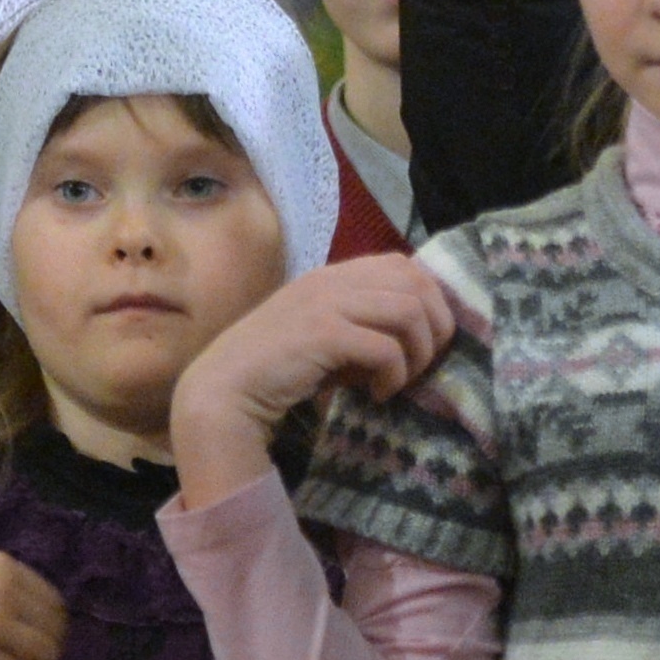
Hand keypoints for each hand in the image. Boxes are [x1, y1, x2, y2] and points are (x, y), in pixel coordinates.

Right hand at [170, 257, 458, 506]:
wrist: (224, 390)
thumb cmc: (277, 370)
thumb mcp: (326, 337)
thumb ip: (363, 325)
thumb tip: (416, 338)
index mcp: (334, 276)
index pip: (403, 265)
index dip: (429, 300)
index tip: (425, 341)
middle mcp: (332, 280)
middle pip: (415, 283)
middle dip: (434, 326)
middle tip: (422, 364)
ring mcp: (326, 303)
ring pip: (408, 311)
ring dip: (417, 353)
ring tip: (400, 381)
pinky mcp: (323, 333)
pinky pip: (385, 348)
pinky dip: (393, 375)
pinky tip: (377, 394)